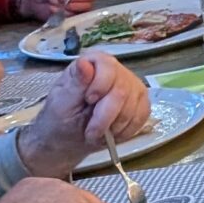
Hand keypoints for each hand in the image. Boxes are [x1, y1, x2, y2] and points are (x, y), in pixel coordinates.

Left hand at [17, 53, 153, 178]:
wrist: (69, 139)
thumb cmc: (61, 119)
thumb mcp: (61, 104)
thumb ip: (75, 84)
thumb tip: (84, 63)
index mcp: (94, 64)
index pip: (107, 66)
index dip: (101, 85)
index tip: (88, 101)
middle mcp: (117, 71)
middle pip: (121, 90)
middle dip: (105, 117)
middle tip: (90, 133)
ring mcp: (132, 87)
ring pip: (133, 106)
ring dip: (115, 127)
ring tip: (98, 134)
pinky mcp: (141, 103)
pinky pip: (142, 116)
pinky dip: (127, 130)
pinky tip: (112, 134)